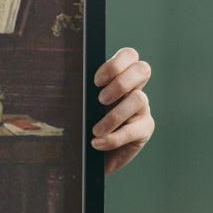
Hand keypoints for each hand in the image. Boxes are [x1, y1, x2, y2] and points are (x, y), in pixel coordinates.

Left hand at [92, 47, 153, 174]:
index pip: (129, 55)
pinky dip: (114, 138)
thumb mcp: (81, 106)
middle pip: (142, 69)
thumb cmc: (82, 126)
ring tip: (96, 130)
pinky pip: (134, 130)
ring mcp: (142, 108)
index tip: (96, 82)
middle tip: (100, 100)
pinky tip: (97, 143)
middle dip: (120, 83)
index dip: (116, 64)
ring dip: (114, 115)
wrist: (89, 156)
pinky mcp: (145, 129)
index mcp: (118, 77)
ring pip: (139, 99)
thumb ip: (83, 92)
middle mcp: (134, 89)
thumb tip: (68, 82)